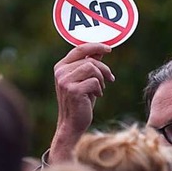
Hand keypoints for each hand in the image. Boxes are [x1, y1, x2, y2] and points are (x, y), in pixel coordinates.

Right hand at [49, 43, 114, 162]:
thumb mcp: (85, 80)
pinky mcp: (73, 90)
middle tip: (110, 79)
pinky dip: (99, 89)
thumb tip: (100, 50)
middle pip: (90, 60)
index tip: (108, 49)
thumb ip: (89, 64)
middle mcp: (60, 72)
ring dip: (101, 79)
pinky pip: (94, 81)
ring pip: (92, 68)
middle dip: (104, 69)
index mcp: (61, 67)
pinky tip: (96, 96)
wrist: (72, 124)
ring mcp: (65, 81)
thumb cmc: (80, 102)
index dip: (95, 46)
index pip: (79, 49)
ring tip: (100, 89)